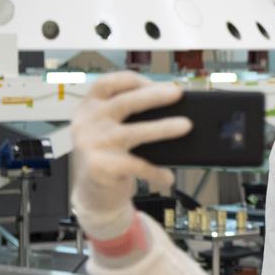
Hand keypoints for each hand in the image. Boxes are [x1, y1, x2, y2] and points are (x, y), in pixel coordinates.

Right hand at [70, 73, 191, 239]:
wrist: (92, 193)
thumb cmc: (109, 154)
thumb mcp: (111, 129)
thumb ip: (130, 116)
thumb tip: (173, 105)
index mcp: (89, 107)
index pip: (109, 83)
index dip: (136, 80)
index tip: (162, 83)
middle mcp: (87, 122)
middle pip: (124, 102)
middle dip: (154, 96)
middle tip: (177, 93)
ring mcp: (92, 144)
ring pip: (133, 132)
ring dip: (163, 128)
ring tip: (186, 125)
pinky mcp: (100, 167)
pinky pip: (137, 165)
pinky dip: (156, 172)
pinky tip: (168, 177)